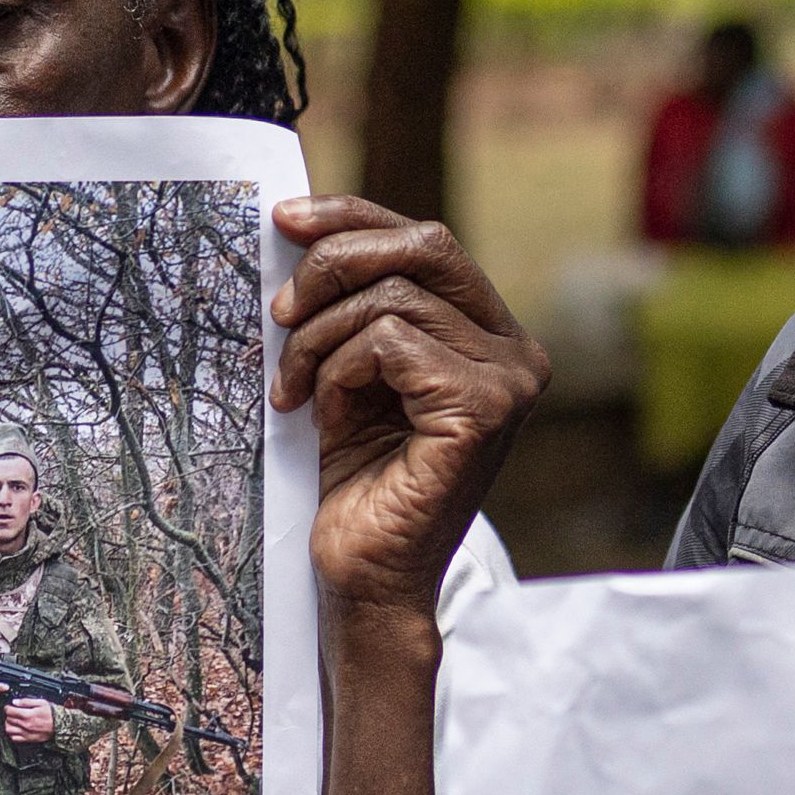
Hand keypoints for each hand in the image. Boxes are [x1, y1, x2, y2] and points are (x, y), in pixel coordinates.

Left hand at [2, 695, 56, 743]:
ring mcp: (26, 733)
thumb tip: (15, 702)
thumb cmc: (52, 714)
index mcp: (28, 715)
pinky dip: (12, 733)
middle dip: (8, 715)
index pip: (10, 711)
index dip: (7, 707)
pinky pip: (14, 738)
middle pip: (8, 720)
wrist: (60, 725)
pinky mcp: (28, 739)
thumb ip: (27, 701)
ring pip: (9, 730)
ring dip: (8, 724)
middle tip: (12, 712)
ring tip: (12, 721)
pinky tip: (16, 729)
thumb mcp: (41, 702)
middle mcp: (26, 725)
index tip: (9, 706)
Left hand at [268, 197, 548, 616]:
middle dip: (334, 264)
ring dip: (319, 340)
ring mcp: (508, 379)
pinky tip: (326, 419)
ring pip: (391, 297)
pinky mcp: (483, 407)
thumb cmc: (356, 481)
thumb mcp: (350, 370)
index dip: (355, 217)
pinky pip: (387, 343)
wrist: (364, 577)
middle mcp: (516, 351)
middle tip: (278, 312)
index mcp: (491, 335)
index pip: (427, 241)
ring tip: (295, 392)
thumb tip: (299, 226)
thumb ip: (350, 302)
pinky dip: (337, 373)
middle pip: (424, 247)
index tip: (286, 220)